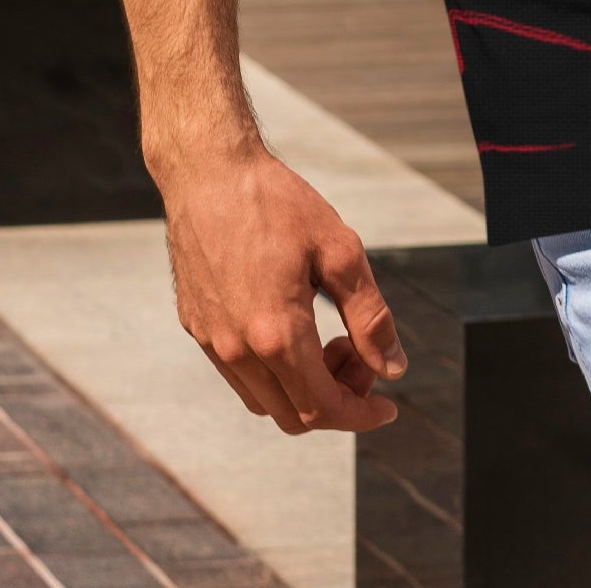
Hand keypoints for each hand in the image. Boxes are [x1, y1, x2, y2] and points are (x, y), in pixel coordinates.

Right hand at [160, 144, 406, 433]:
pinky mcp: (197, 328)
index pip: (321, 407)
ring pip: (264, 399)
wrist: (210, 175)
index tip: (388, 406)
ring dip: (305, 387)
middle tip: (364, 356)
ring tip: (334, 339)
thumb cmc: (279, 205)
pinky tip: (298, 328)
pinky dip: (276, 372)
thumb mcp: (341, 252)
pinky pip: (240, 375)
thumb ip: (369, 317)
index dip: (360, 415)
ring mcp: (211, 342)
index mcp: (274, 334)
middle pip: (292, 414)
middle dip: (338, 399)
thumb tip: (393, 368)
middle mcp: (236, 350)